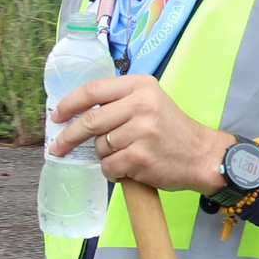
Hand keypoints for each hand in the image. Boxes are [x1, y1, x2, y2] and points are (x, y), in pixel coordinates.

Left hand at [49, 75, 232, 194]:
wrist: (202, 155)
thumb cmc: (172, 131)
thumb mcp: (150, 102)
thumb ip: (119, 100)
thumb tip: (77, 110)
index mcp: (140, 86)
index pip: (93, 90)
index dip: (69, 104)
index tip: (56, 116)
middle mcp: (141, 105)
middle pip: (90, 121)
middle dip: (69, 136)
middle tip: (58, 147)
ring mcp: (141, 132)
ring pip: (99, 146)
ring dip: (103, 156)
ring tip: (122, 156)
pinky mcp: (141, 157)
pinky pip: (109, 166)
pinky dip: (112, 171)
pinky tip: (127, 168)